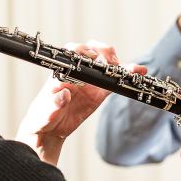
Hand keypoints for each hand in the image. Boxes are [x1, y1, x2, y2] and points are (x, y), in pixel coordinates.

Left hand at [16, 42, 146, 162]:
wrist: (50, 130)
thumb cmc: (42, 117)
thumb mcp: (45, 112)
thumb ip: (54, 103)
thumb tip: (63, 94)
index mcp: (62, 71)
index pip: (72, 52)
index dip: (83, 51)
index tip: (91, 56)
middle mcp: (77, 72)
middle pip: (92, 50)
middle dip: (103, 53)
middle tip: (110, 65)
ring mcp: (90, 80)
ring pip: (106, 63)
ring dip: (117, 63)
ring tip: (128, 71)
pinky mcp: (99, 91)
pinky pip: (114, 81)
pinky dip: (126, 76)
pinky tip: (138, 72)